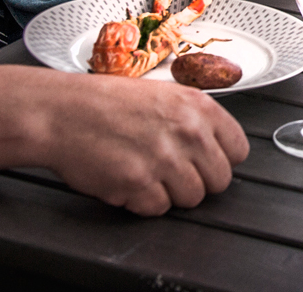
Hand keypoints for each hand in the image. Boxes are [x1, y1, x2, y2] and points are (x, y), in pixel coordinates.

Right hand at [42, 74, 249, 215]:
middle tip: (172, 170)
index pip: (239, 149)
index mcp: (198, 107)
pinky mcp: (139, 184)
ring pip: (192, 198)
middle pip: (220, 180)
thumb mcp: (164, 94)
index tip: (206, 161)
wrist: (63, 112)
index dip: (221, 159)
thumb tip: (216, 145)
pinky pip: (159, 209)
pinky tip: (129, 179)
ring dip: (171, 193)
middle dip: (198, 180)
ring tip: (147, 172)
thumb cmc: (106, 102)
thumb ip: (195, 119)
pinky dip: (143, 201)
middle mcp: (188, 132)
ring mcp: (165, 159)